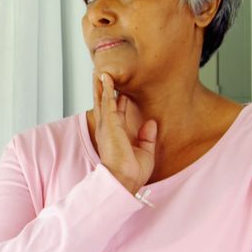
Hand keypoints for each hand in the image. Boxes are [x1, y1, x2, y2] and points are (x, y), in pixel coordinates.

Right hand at [91, 72, 156, 194]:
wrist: (124, 180)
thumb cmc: (131, 173)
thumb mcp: (145, 153)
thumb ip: (147, 138)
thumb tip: (151, 124)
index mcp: (114, 137)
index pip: (115, 115)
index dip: (117, 102)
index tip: (120, 91)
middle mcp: (107, 130)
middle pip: (103, 104)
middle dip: (102, 90)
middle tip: (101, 76)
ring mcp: (107, 126)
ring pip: (102, 100)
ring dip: (102, 85)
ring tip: (101, 71)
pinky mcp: (109, 123)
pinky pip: (107, 101)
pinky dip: (107, 89)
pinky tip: (107, 78)